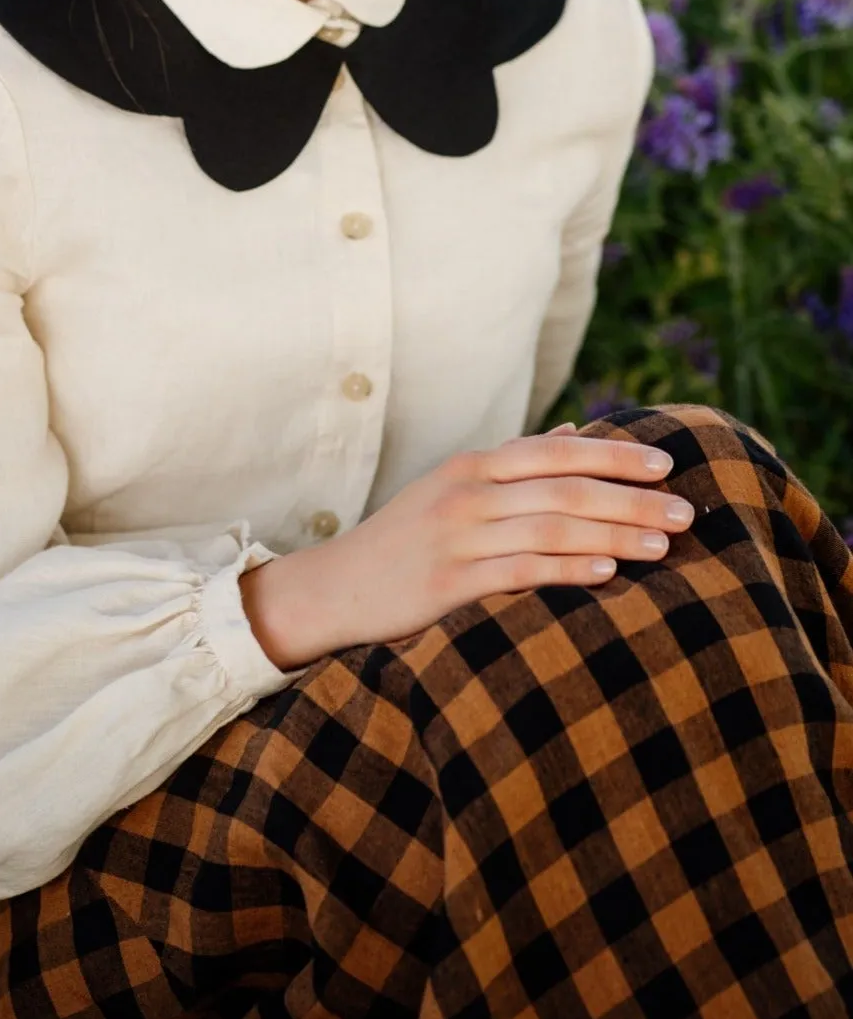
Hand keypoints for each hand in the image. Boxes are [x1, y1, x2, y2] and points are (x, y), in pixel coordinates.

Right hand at [312, 421, 693, 651]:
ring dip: (614, 534)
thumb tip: (575, 430)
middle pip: (564, 488)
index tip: (667, 463)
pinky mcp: (448, 583)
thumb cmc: (405, 540)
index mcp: (472, 466)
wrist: (333, 588)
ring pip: (550, 527)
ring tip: (664, 546)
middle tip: (685, 513)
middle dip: (631, 499)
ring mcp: (456, 537)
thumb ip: (514, 465)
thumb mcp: (452, 490)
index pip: (556, 451)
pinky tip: (608, 573)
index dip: (614, 455)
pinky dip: (568, 569)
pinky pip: (520, 571)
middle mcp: (466, 493)